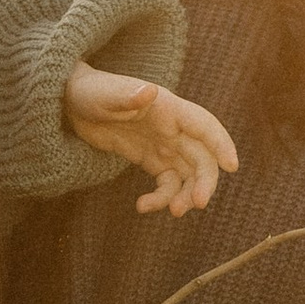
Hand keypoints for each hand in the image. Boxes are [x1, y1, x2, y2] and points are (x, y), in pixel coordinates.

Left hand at [62, 63, 238, 215]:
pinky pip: (166, 183)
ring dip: (185, 194)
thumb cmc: (89, 92)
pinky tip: (143, 206)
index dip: (221, 143)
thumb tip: (149, 91)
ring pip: (188, 174)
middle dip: (204, 181)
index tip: (232, 166)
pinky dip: (161, 198)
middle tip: (196, 204)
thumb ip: (126, 95)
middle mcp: (173, 128)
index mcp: (169, 108)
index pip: (204, 125)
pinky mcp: (151, 159)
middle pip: (202, 156)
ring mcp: (164, 145)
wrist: (72, 102)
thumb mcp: (104, 95)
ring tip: (173, 212)